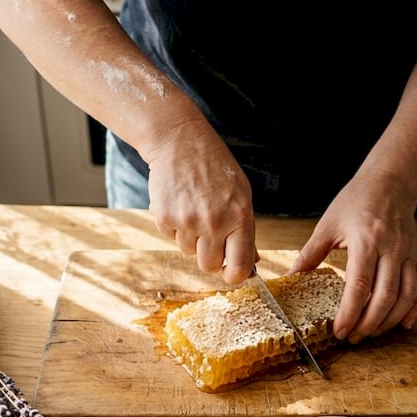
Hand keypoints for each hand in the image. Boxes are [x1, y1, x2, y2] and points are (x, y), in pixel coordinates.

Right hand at [144, 119, 256, 283]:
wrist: (180, 141)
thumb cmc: (215, 166)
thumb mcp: (241, 194)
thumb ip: (245, 229)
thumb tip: (251, 262)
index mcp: (239, 216)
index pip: (239, 265)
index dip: (235, 275)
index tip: (231, 273)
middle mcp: (214, 222)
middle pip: (209, 265)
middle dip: (210, 257)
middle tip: (210, 237)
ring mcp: (187, 221)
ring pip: (188, 252)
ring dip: (191, 238)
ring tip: (194, 209)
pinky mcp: (164, 217)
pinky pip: (171, 237)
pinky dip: (175, 226)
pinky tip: (180, 203)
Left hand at [290, 170, 416, 343]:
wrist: (390, 182)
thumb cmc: (356, 201)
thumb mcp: (328, 225)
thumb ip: (310, 254)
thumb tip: (289, 277)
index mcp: (366, 241)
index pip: (360, 285)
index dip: (350, 313)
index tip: (339, 331)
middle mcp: (391, 249)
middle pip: (385, 296)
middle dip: (369, 323)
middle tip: (353, 337)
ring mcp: (408, 253)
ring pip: (406, 296)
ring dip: (390, 320)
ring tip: (372, 332)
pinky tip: (404, 323)